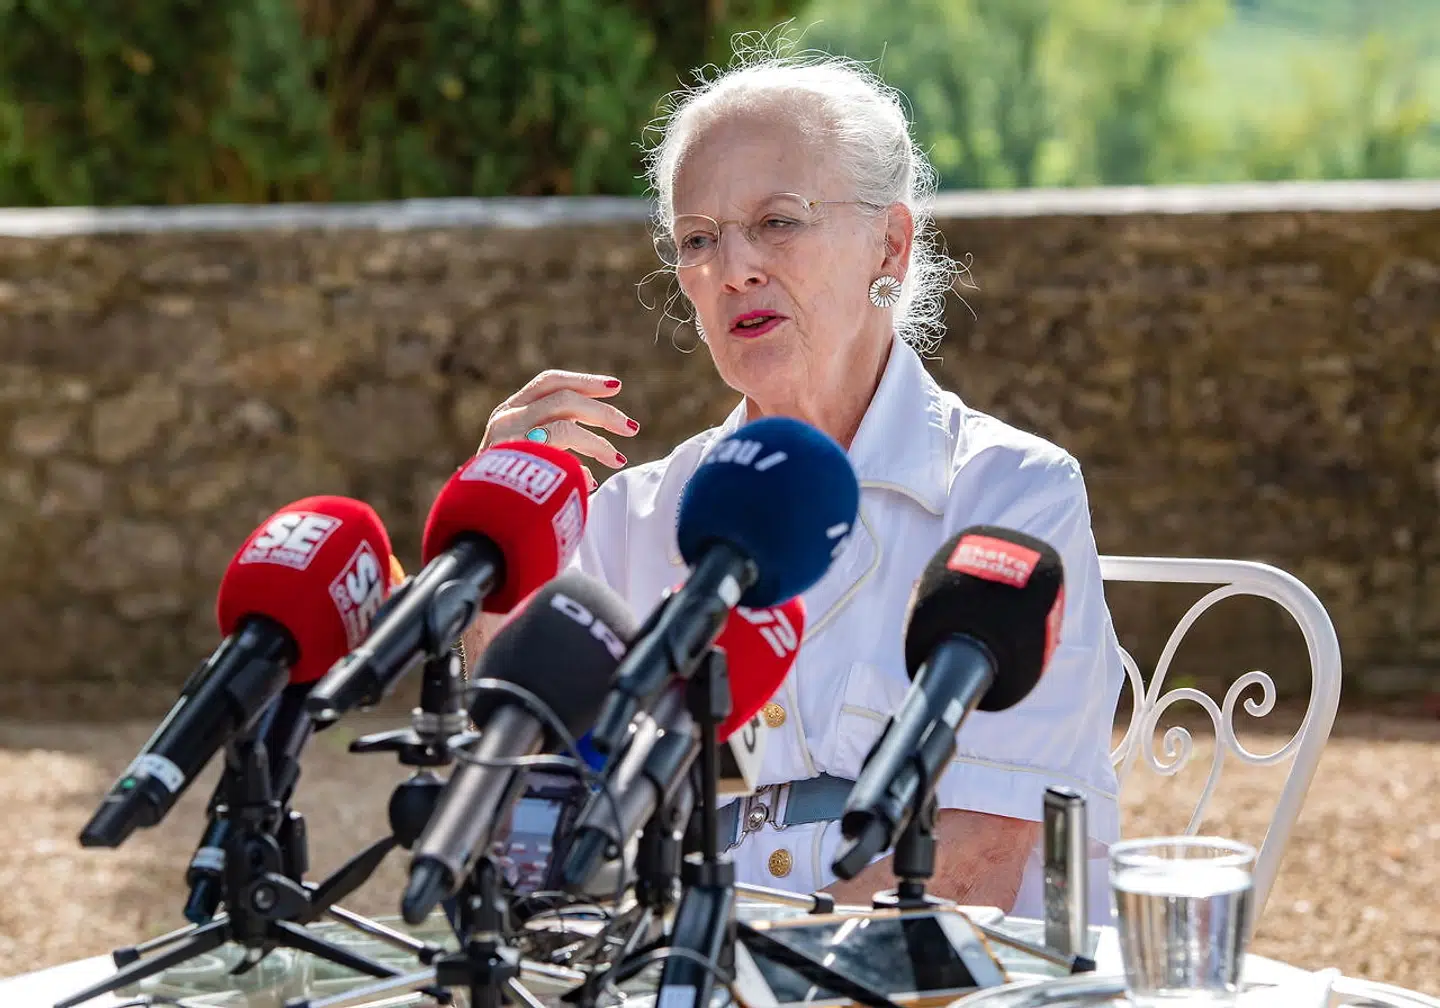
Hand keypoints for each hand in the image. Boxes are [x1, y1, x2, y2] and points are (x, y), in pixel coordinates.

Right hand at [481, 370, 639, 491]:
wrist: (471, 519)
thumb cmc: (501, 493)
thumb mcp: (522, 461)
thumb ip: (553, 448)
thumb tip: (592, 470)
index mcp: (509, 411)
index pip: (549, 382)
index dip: (584, 381)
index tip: (615, 387)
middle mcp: (506, 418)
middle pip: (564, 397)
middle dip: (602, 411)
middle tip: (630, 427)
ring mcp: (507, 437)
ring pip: (566, 423)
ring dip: (598, 442)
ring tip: (617, 460)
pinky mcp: (513, 459)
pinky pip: (560, 454)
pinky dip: (578, 467)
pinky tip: (589, 482)